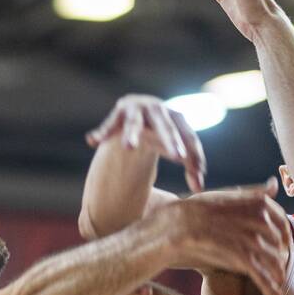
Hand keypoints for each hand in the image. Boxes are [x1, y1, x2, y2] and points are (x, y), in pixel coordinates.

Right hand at [86, 94, 206, 192]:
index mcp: (177, 118)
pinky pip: (110, 124)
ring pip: (135, 123)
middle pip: (167, 127)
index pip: (189, 136)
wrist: (141, 107)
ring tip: (128, 147)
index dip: (194, 153)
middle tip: (178, 156)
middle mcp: (159, 110)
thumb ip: (189, 165)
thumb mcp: (176, 147)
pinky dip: (102, 132)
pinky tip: (93, 140)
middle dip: (172, 140)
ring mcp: (138, 109)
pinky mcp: (119, 112)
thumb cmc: (162, 134)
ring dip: (131, 134)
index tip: (198, 171)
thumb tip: (200, 188)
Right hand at [164, 178, 290, 294]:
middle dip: (281, 256)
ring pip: (273, 259)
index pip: (282, 221)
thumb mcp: (228, 194)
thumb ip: (253, 192)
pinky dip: (270, 287)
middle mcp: (259, 218)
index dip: (285, 235)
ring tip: (278, 284)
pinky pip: (260, 273)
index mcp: (258, 202)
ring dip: (277, 274)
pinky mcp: (239, 255)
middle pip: (280, 242)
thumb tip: (274, 184)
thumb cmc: (199, 208)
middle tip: (279, 266)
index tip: (283, 244)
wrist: (177, 222)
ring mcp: (250, 237)